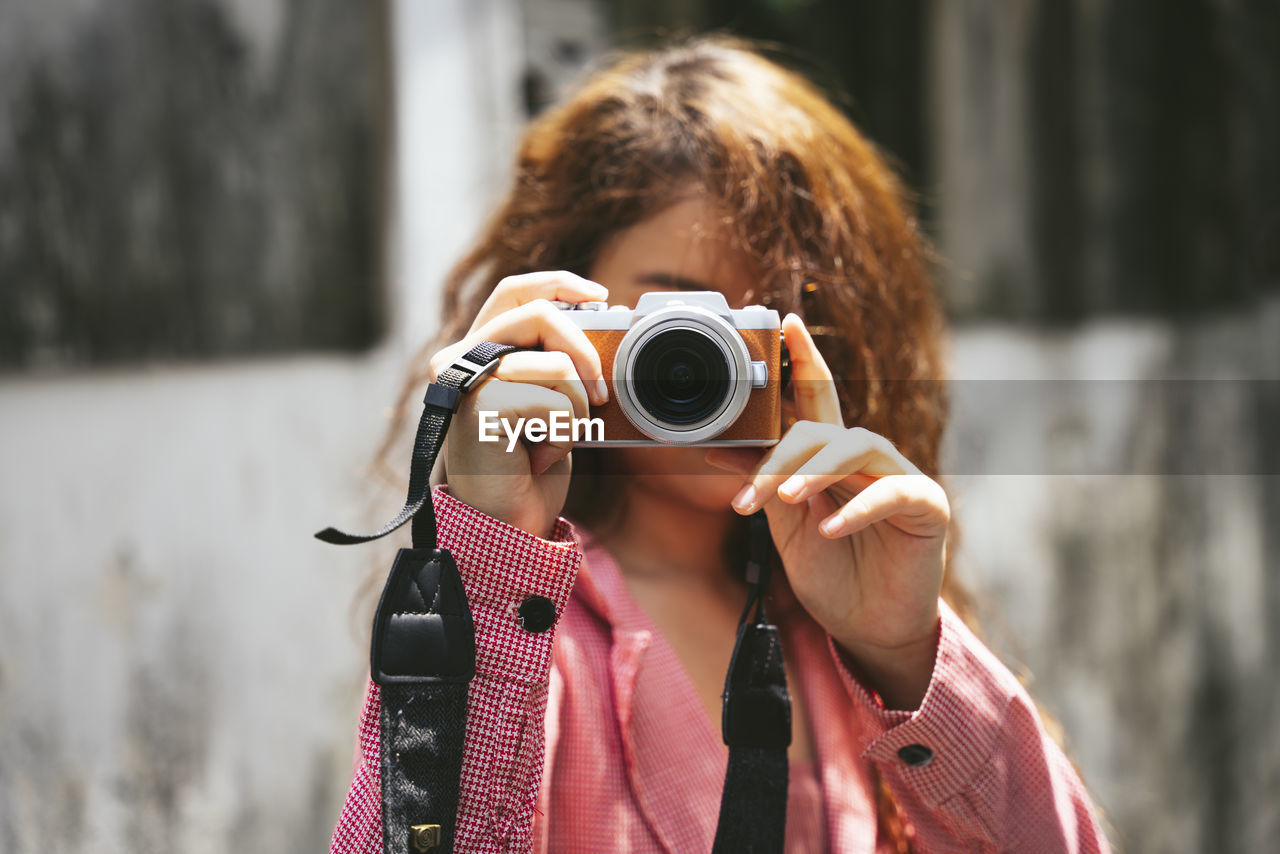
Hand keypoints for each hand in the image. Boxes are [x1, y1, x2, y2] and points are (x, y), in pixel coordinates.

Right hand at [427, 272, 609, 538]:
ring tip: (552, 440)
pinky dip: (564, 436)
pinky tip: (537, 457)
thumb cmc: (530, 463)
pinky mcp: (480, 408)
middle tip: (600, 394)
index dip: (559, 283)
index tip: (601, 298)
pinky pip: (556, 405)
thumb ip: (565, 359)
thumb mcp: (553, 400)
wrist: (507, 522)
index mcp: (481, 349)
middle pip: (540, 313)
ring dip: (576, 411)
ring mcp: (467, 380)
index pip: (514, 291)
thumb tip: (608, 314)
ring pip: (558, 366)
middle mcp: (465, 357)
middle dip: (586, 351)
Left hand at [706, 314, 946, 708]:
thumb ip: (767, 484)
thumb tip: (722, 447)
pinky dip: (858, 508)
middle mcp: (867, 458)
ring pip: (855, 446)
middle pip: (822, 428)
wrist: (868, 629)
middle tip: (751, 496)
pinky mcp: (927, 507)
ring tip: (786, 500)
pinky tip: (831, 530)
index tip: (784, 324)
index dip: (804, 359)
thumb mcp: (787, 526)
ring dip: (815, 469)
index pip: (817, 398)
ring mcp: (900, 477)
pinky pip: (892, 492)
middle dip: (780, 455)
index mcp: (831, 458)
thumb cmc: (832, 574)